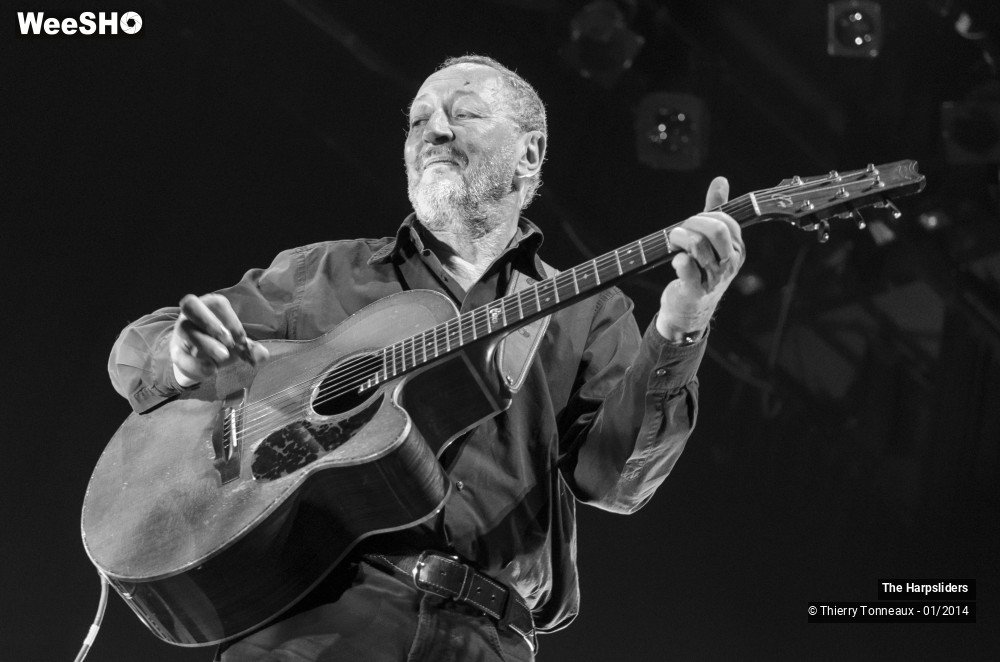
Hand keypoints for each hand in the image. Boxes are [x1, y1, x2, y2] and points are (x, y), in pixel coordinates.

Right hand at [169, 293, 268, 385]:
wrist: (199, 362)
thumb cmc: (221, 344)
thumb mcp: (237, 345)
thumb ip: (251, 348)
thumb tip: (264, 354)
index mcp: (209, 306)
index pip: (218, 303)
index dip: (231, 320)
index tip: (242, 340)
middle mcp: (191, 314)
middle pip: (191, 304)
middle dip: (211, 322)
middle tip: (229, 341)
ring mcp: (180, 331)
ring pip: (187, 329)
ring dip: (207, 343)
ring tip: (225, 356)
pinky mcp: (175, 351)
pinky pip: (180, 355)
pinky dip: (195, 364)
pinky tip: (211, 370)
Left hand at [655, 176, 744, 340]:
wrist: (688, 309)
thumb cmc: (699, 270)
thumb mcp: (710, 239)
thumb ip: (716, 209)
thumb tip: (721, 180)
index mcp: (736, 249)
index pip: (726, 221)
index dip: (705, 216)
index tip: (692, 223)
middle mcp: (730, 264)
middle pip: (716, 230)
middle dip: (693, 224)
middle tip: (680, 231)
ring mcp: (714, 278)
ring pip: (697, 245)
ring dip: (678, 238)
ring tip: (673, 244)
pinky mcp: (696, 290)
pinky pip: (686, 267)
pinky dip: (677, 261)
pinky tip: (676, 262)